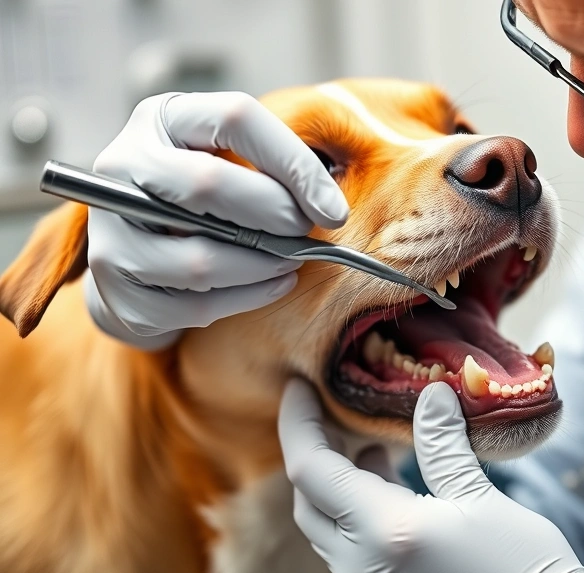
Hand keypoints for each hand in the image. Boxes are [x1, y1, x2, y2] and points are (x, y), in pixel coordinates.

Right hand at [86, 91, 348, 348]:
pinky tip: (271, 284)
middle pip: (208, 183)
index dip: (295, 163)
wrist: (139, 249)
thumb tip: (329, 204)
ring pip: (201, 258)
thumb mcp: (233, 157)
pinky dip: (247, 298)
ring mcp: (110, 229)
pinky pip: (195, 304)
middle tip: (305, 231)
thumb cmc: (205, 197)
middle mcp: (121, 164)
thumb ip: (278, 165)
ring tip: (290, 260)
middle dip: (275, 214)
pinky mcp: (114, 287)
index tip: (334, 208)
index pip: (235, 118)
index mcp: (161, 118)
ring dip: (263, 265)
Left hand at [278, 379, 583, 572]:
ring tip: (367, 443)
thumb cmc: (521, 568)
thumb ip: (444, 446)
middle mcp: (362, 564)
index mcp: (383, 531)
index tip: (298, 386)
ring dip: (336, 481)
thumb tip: (431, 394)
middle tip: (330, 410)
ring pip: (326, 525)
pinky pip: (350, 545)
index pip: (311, 469)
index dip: (298, 423)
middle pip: (308, 500)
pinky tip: (387, 484)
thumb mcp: (482, 500)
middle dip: (314, 451)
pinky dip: (356, 508)